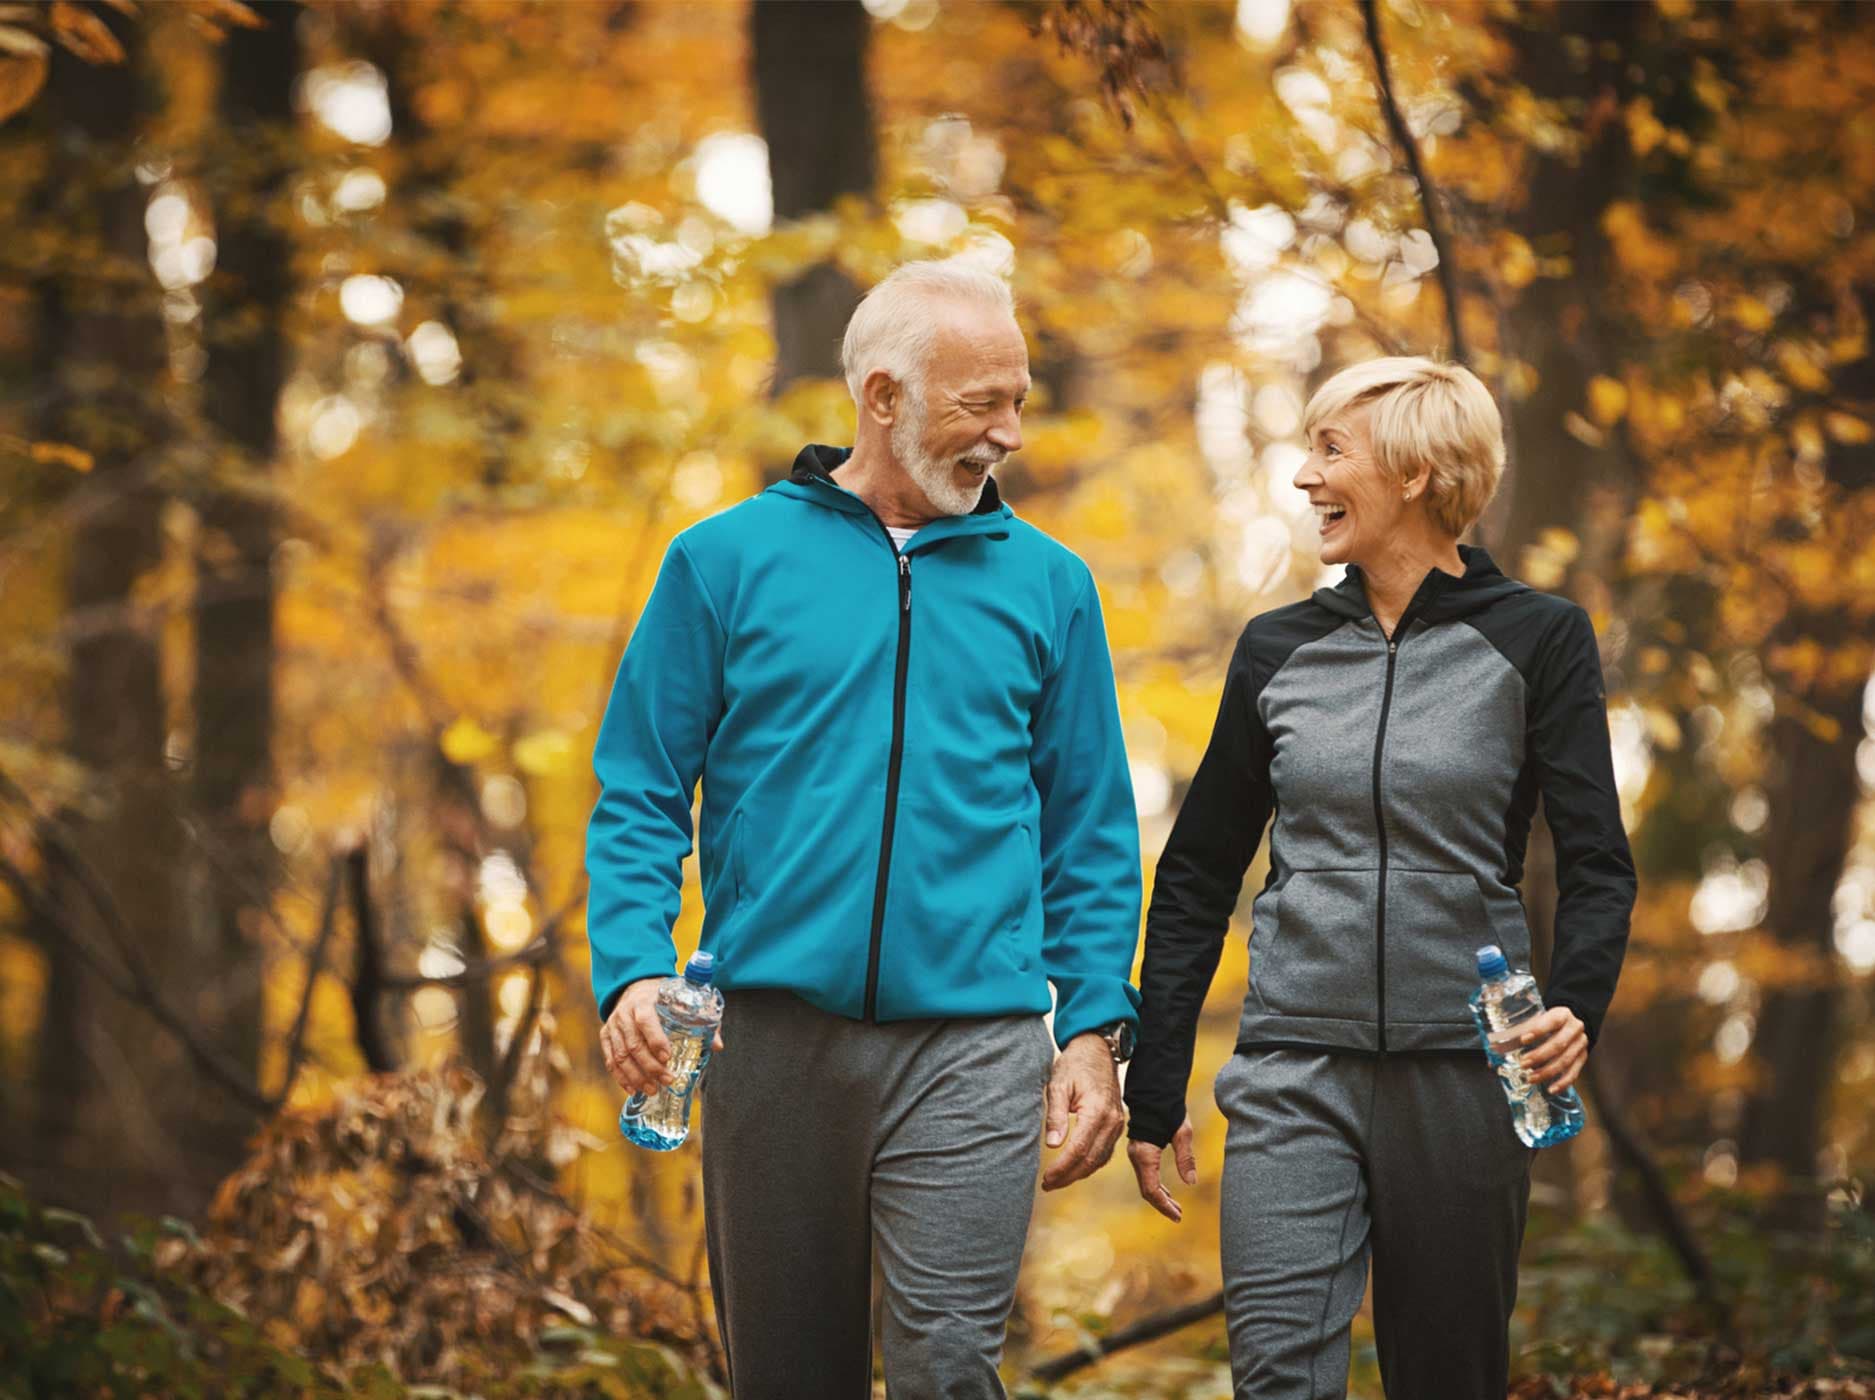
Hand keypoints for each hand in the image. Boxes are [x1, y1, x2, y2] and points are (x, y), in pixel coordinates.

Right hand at [599, 977, 726, 1095]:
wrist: (635, 986)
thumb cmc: (663, 997)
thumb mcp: (682, 1000)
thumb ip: (701, 1020)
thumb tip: (718, 1046)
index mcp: (644, 1001)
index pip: (646, 1021)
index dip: (656, 1040)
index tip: (668, 1057)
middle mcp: (625, 1013)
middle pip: (634, 1044)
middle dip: (650, 1066)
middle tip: (667, 1080)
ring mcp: (613, 1025)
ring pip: (620, 1056)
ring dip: (636, 1076)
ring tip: (652, 1090)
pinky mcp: (606, 1035)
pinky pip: (610, 1060)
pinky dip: (620, 1077)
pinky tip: (633, 1089)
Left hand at [1040, 1032, 1124, 1190]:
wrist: (1097, 1051)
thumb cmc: (1075, 1065)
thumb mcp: (1058, 1085)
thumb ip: (1055, 1115)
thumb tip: (1052, 1145)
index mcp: (1097, 1111)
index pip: (1078, 1150)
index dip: (1061, 1168)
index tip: (1046, 1178)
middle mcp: (1111, 1122)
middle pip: (1090, 1160)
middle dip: (1068, 1176)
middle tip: (1047, 1185)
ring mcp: (1117, 1124)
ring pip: (1099, 1160)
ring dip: (1078, 1174)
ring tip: (1057, 1180)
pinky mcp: (1116, 1125)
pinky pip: (1105, 1152)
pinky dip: (1089, 1164)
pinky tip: (1074, 1168)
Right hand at [1128, 1116, 1196, 1222]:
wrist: (1153, 1090)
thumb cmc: (1169, 1109)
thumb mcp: (1182, 1133)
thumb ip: (1185, 1158)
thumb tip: (1190, 1182)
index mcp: (1145, 1155)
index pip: (1151, 1190)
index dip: (1164, 1206)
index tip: (1178, 1216)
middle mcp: (1137, 1157)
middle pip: (1147, 1190)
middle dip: (1163, 1204)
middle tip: (1179, 1215)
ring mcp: (1136, 1154)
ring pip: (1145, 1183)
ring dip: (1160, 1196)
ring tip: (1176, 1207)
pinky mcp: (1139, 1151)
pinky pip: (1145, 1175)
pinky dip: (1156, 1186)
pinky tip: (1167, 1191)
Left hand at [1517, 1006, 1586, 1091]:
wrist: (1570, 1024)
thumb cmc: (1548, 1022)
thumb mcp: (1536, 1020)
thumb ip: (1517, 1032)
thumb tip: (1493, 1050)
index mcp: (1562, 1014)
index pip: (1552, 1021)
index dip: (1538, 1030)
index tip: (1523, 1040)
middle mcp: (1575, 1028)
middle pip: (1559, 1044)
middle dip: (1539, 1056)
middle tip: (1523, 1064)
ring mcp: (1581, 1044)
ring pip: (1566, 1060)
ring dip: (1547, 1071)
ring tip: (1531, 1078)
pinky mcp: (1583, 1058)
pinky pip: (1574, 1073)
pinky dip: (1562, 1083)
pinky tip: (1551, 1089)